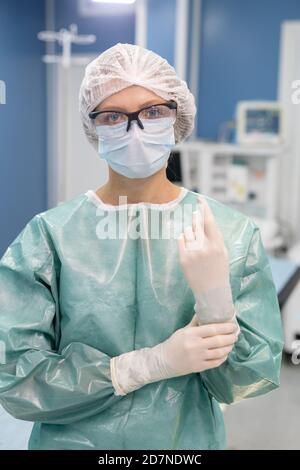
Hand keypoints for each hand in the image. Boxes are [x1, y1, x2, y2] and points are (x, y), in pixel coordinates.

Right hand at [110, 314, 238, 395]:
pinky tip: (225, 353)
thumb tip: (205, 310)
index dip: (226, 327)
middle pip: (219, 341)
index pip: (213, 329)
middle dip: (230, 337)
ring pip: (219, 352)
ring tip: (232, 343)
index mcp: (192, 334)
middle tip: (236, 334)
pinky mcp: (199, 367)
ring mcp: (198, 357)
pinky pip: (216, 362)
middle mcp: (196, 345)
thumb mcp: (184, 330)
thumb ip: (196, 322)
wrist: (164, 361)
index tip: (233, 325)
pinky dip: (223, 357)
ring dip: (228, 347)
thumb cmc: (174, 343)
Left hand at [177, 195, 235, 323]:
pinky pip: (181, 240)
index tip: (200, 199)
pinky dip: (183, 239)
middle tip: (196, 215)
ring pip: (187, 231)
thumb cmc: (219, 269)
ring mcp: (193, 253)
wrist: (212, 291)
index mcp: (217, 244)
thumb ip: (215, 236)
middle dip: (196, 218)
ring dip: (190, 232)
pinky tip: (188, 246)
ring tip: (196, 242)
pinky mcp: (184, 259)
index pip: (209, 221)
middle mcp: (205, 247)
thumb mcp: (223, 252)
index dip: (204, 208)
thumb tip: (205, 220)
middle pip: (196, 224)